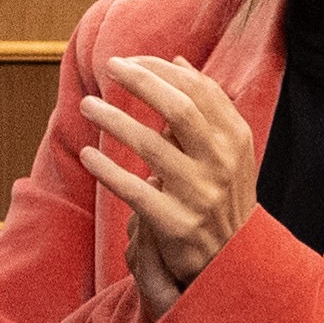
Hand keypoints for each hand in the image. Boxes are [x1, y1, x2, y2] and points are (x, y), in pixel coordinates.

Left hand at [79, 52, 258, 310]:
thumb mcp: (228, 151)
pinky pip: (134, 190)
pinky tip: (87, 154)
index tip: (128, 61)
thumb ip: (207, 108)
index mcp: (236, 139)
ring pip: (150, 145)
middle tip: (109, 67)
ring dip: (113, 119)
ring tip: (87, 105)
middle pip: (179, 108)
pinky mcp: (175, 224)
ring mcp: (199, 194)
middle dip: (141, 82)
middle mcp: (221, 163)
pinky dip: (107, 169)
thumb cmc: (222, 195)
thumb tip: (179, 61)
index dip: (160, 70)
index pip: (199, 89)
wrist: (234, 262)